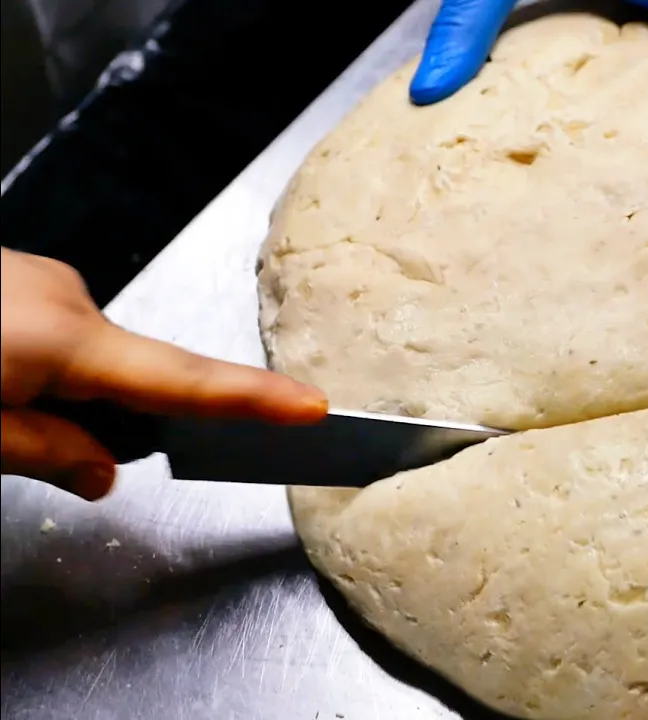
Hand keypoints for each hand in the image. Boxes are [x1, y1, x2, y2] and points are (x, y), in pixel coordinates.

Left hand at [0, 248, 327, 499]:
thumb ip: (45, 455)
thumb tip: (103, 473)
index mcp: (64, 339)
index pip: (184, 381)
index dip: (255, 397)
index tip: (312, 406)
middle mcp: (65, 299)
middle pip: (124, 374)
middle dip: (99, 415)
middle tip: (26, 448)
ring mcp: (35, 277)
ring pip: (78, 356)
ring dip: (51, 390)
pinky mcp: (12, 275)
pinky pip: (46, 330)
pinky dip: (26, 362)